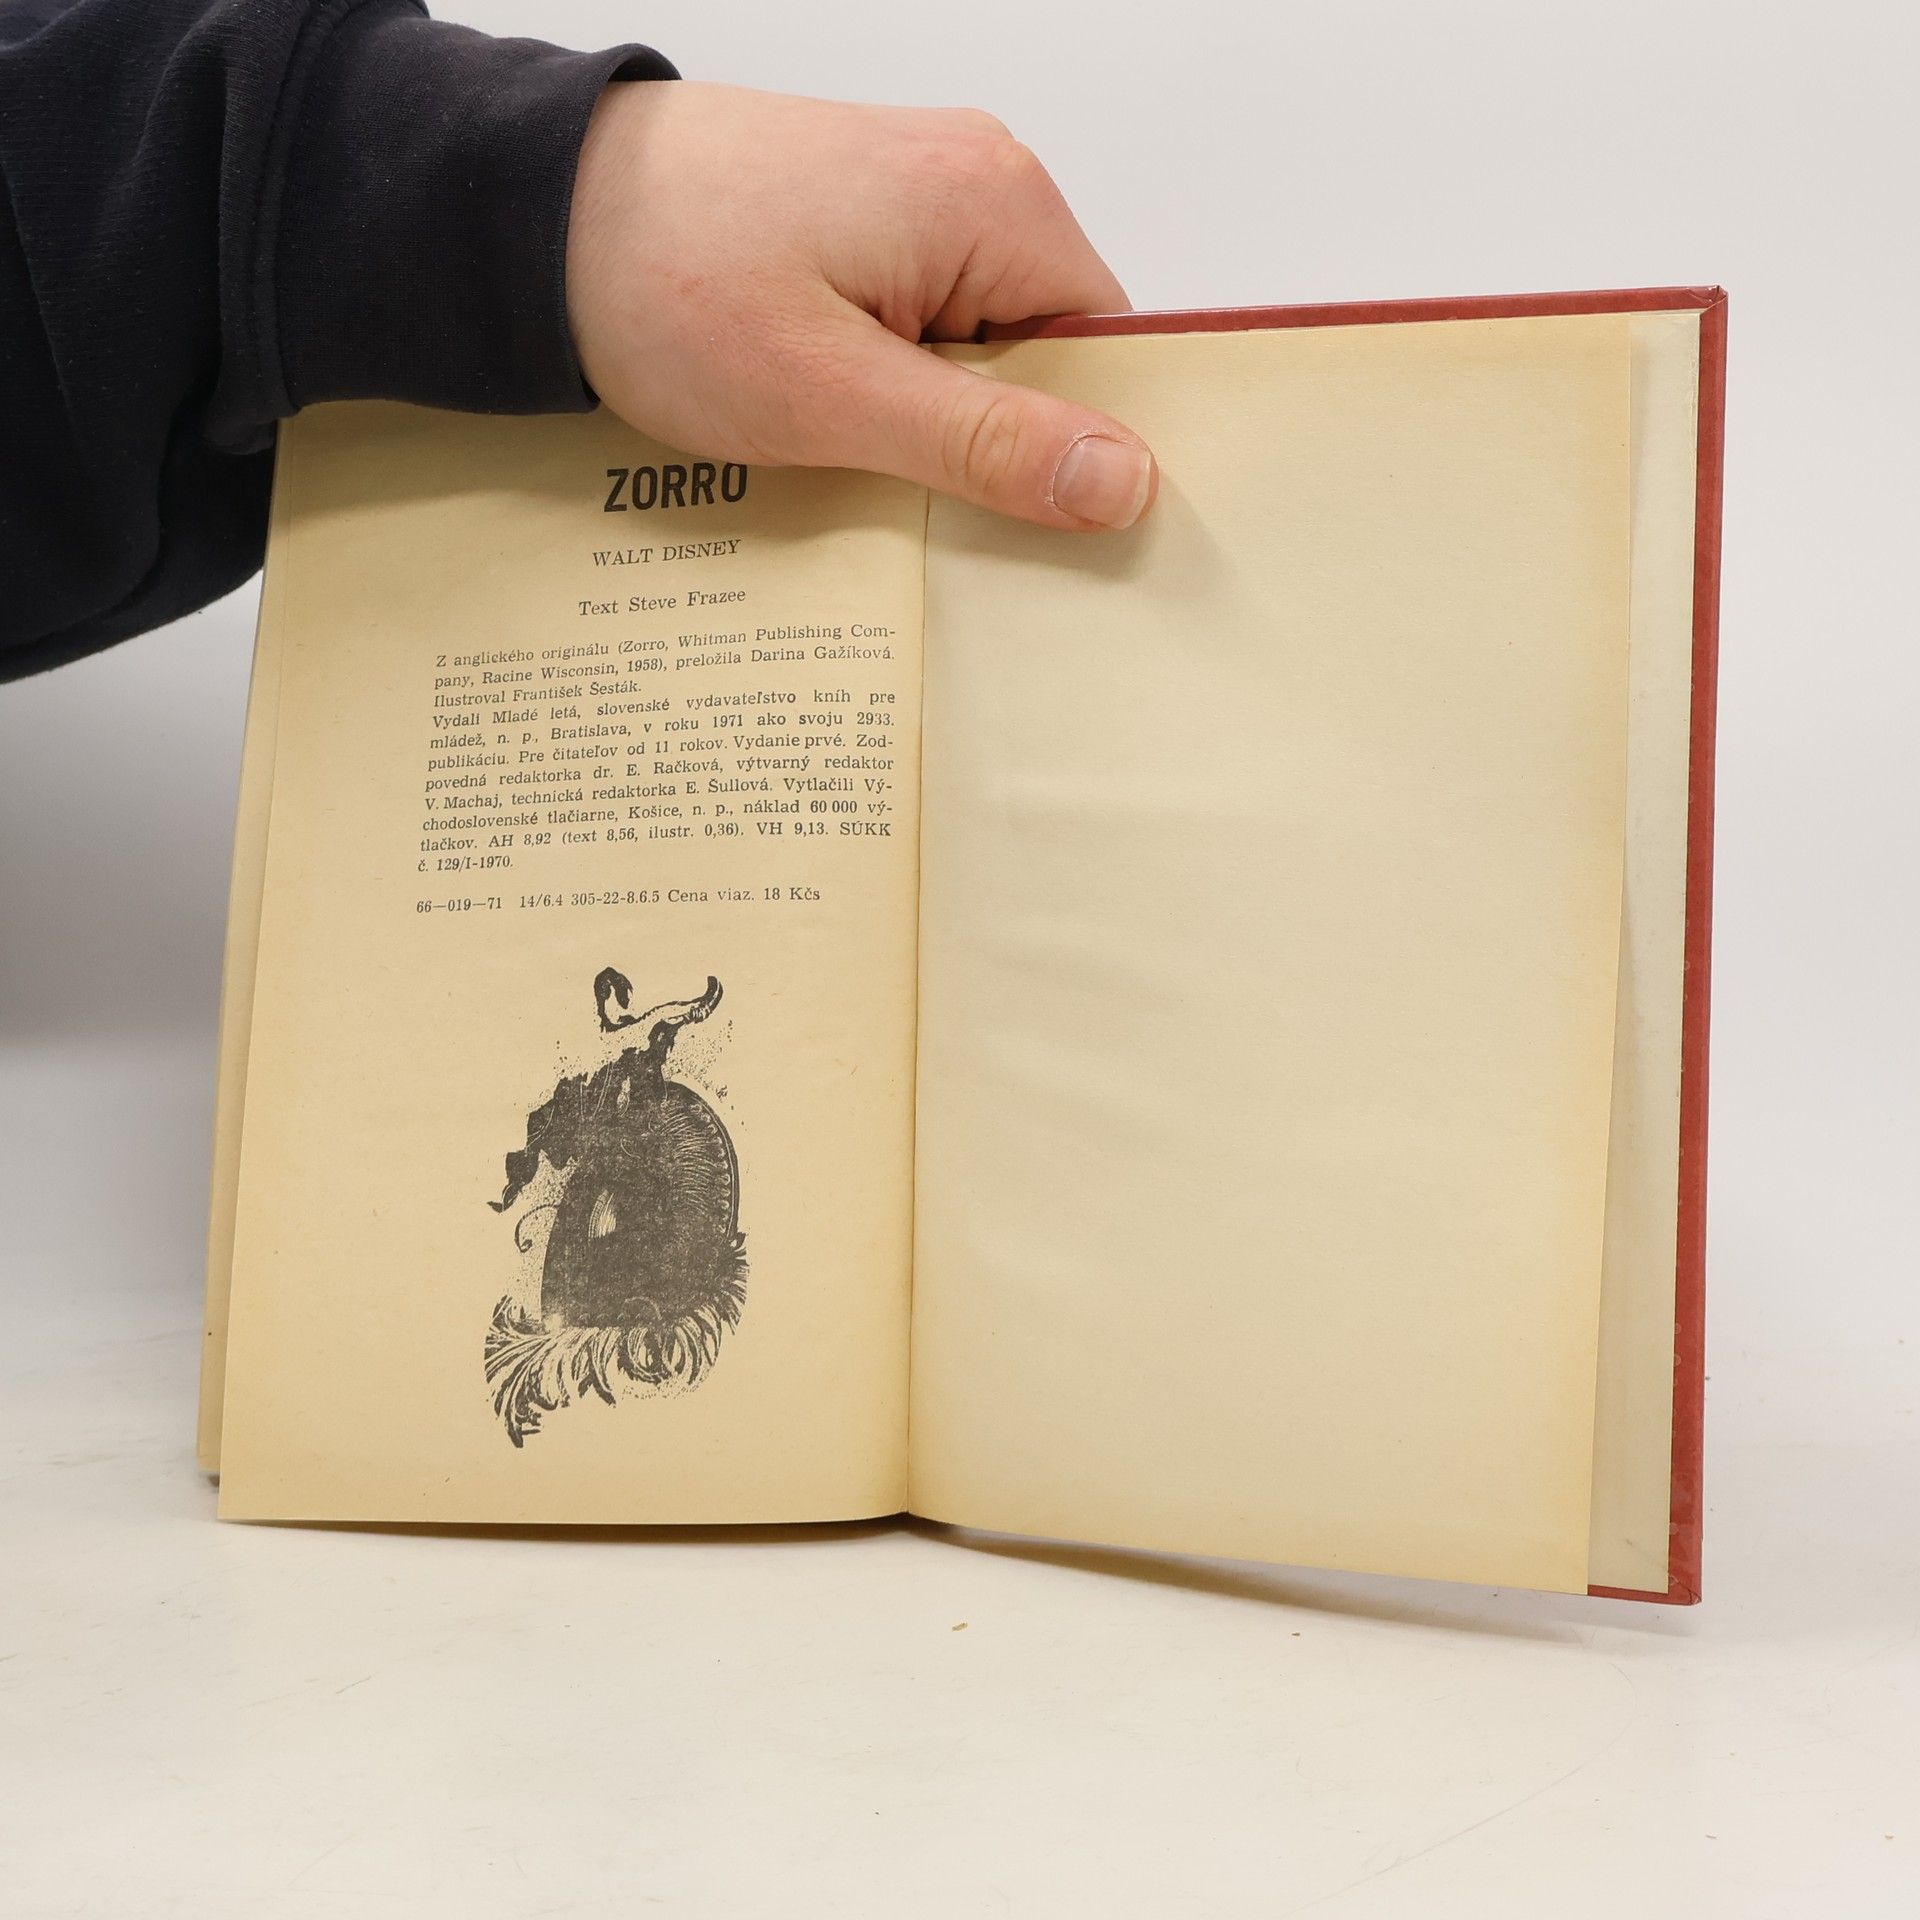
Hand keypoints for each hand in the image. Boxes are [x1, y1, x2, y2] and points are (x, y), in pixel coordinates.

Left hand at [566, 82, 1155, 530]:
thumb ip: (985, 444)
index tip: (1052, 539)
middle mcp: (975, 183)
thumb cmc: (663, 279)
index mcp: (997, 203)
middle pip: (1050, 357)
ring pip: (982, 355)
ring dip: (938, 427)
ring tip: (868, 466)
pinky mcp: (866, 225)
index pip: (1110, 353)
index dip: (1087, 453)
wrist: (530, 210)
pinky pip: (926, 332)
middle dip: (1003, 448)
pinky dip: (895, 392)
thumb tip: (1123, 481)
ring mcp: (917, 200)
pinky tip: (841, 429)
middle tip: (937, 520)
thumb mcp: (833, 393)